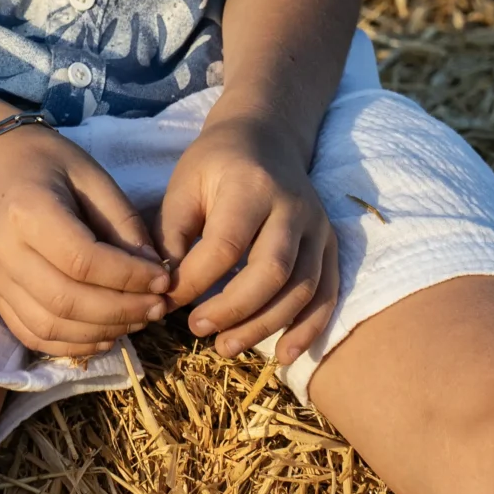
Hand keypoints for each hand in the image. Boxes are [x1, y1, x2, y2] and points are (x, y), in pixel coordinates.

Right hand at [0, 126, 172, 360]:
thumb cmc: (48, 163)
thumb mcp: (93, 177)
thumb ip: (123, 224)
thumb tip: (154, 273)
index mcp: (27, 211)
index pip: (82, 260)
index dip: (128, 277)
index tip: (163, 278)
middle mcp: (4, 252)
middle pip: (66, 301)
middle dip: (120, 310)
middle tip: (157, 307)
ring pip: (49, 326)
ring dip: (100, 332)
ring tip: (137, 320)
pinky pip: (32, 335)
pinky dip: (72, 344)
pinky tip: (105, 335)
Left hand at [157, 110, 338, 361]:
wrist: (265, 137)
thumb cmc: (214, 164)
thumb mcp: (183, 186)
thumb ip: (171, 234)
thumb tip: (164, 290)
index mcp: (250, 186)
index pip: (226, 245)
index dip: (195, 281)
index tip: (167, 300)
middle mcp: (292, 207)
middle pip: (272, 271)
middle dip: (234, 310)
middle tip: (198, 329)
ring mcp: (317, 227)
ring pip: (302, 288)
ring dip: (265, 326)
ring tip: (225, 347)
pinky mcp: (330, 245)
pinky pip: (327, 293)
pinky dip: (309, 328)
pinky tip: (284, 356)